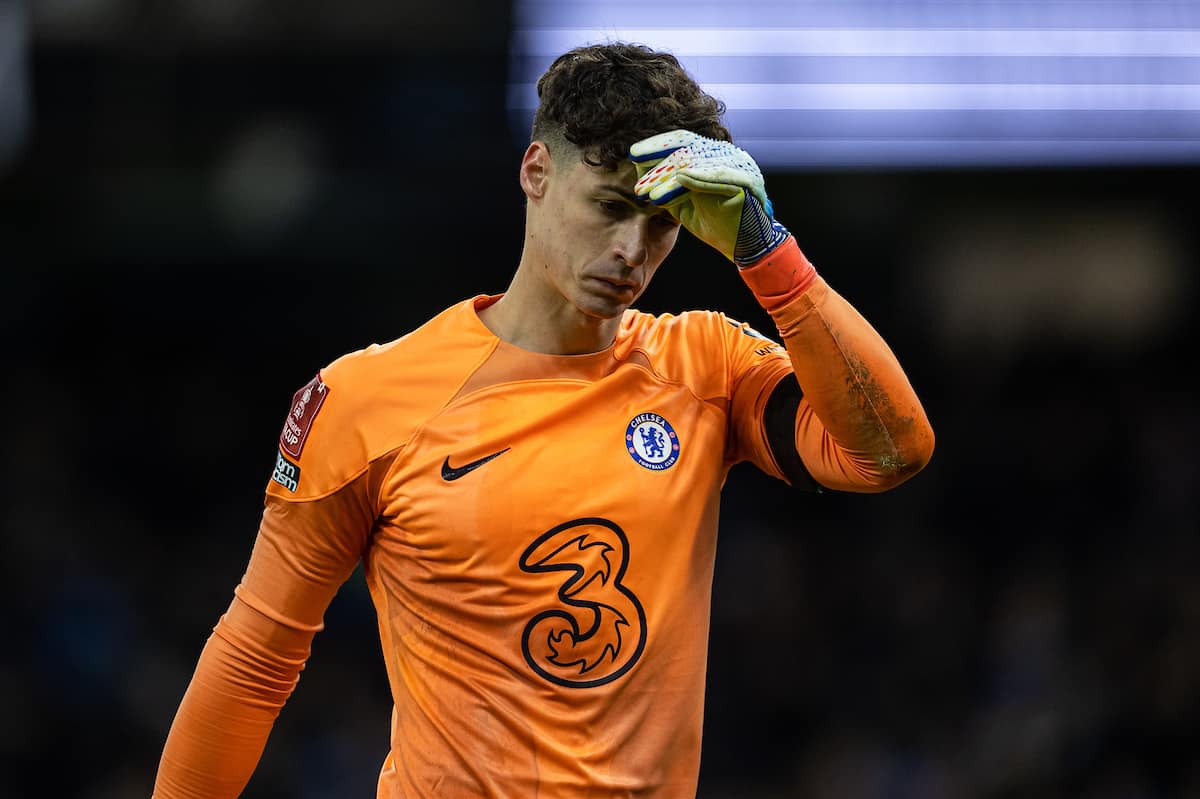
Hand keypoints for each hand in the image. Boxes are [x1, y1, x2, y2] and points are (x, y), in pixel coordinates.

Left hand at [630, 130, 788, 265]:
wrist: (743, 245)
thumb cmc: (714, 223)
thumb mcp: (682, 202)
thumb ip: (666, 186)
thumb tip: (640, 170)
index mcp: (712, 156)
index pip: (681, 142)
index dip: (657, 145)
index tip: (633, 154)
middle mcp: (726, 155)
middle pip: (687, 147)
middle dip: (659, 156)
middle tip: (635, 164)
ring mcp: (737, 166)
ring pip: (697, 163)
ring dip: (669, 176)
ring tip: (648, 191)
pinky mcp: (745, 182)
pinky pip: (717, 177)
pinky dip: (697, 178)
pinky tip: (678, 180)